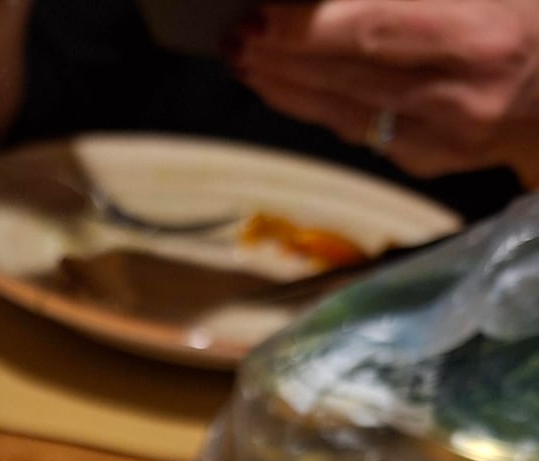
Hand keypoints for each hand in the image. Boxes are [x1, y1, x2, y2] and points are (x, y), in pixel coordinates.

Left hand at [234, 0, 538, 178]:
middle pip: (347, 77)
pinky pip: (362, 132)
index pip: (371, 32)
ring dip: (288, 87)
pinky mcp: (434, 160)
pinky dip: (321, 109)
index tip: (262, 16)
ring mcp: (446, 138)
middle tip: (236, 37)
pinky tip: (289, 89)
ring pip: (345, 113)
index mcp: (477, 37)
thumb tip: (340, 3)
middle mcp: (460, 97)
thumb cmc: (527, 14)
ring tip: (248, 61)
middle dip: (282, 57)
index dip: (307, 28)